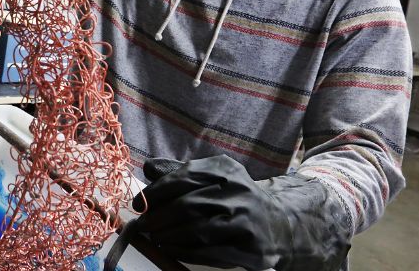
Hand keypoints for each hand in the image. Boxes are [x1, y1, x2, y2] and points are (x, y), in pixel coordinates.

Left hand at [133, 155, 351, 270]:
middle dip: (158, 218)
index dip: (155, 192)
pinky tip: (170, 250)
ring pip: (196, 230)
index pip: (182, 176)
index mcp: (224, 169)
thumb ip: (180, 172)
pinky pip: (209, 252)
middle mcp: (237, 191)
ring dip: (168, 236)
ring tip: (155, 238)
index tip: (137, 204)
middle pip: (186, 205)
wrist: (280, 222)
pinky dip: (183, 252)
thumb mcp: (212, 177)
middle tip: (142, 226)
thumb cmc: (234, 198)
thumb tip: (147, 167)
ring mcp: (245, 220)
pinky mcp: (250, 247)